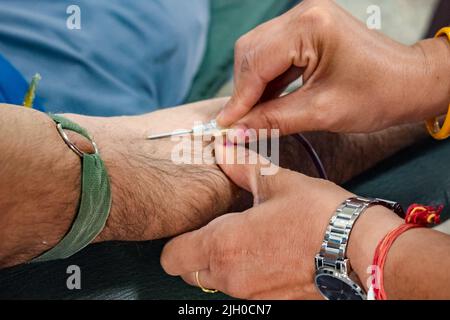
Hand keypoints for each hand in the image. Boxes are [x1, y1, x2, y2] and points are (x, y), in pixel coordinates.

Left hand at [161, 143, 355, 298]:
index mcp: (223, 245)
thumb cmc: (317, 215)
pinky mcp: (273, 302)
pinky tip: (268, 253)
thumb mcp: (277, 182)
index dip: (178, 239)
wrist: (360, 250)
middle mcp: (231, 278)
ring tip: (249, 238)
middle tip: (221, 229)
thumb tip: (223, 149)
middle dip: (197, 253)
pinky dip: (246, 274)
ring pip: (217, 283)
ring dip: (222, 264)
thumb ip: (241, 167)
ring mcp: (252, 295)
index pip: (171, 257)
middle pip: (190, 273)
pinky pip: (244, 291)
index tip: (195, 224)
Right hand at [217, 0, 449, 133]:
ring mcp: (304, 18)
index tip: (224, 125)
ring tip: (251, 115)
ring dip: (252, 85)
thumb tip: (236, 132)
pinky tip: (265, 101)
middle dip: (243, 90)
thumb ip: (273, 120)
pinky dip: (266, 79)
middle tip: (238, 123)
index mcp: (311, 26)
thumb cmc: (378, 95)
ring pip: (258, 51)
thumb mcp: (321, 112)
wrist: (409, 83)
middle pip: (252, 51)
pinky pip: (273, 53)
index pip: (258, 62)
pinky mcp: (307, 29)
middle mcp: (303, 13)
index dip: (239, 98)